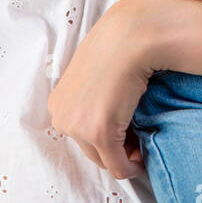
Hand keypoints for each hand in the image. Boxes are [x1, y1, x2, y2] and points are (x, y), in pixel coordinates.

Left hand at [47, 0, 164, 179]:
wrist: (132, 36)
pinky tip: (144, 156)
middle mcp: (61, 117)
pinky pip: (118, 166)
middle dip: (115, 149)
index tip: (128, 132)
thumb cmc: (119, 48)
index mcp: (57, 103)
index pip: (81, 137)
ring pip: (104, 160)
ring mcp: (78, 127)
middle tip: (138, 138)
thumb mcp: (96, 74)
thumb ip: (94, 96)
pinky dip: (132, 166)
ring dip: (124, 155)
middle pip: (90, 151)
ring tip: (142, 141)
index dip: (107, 138)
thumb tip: (111, 115)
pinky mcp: (99, 134)